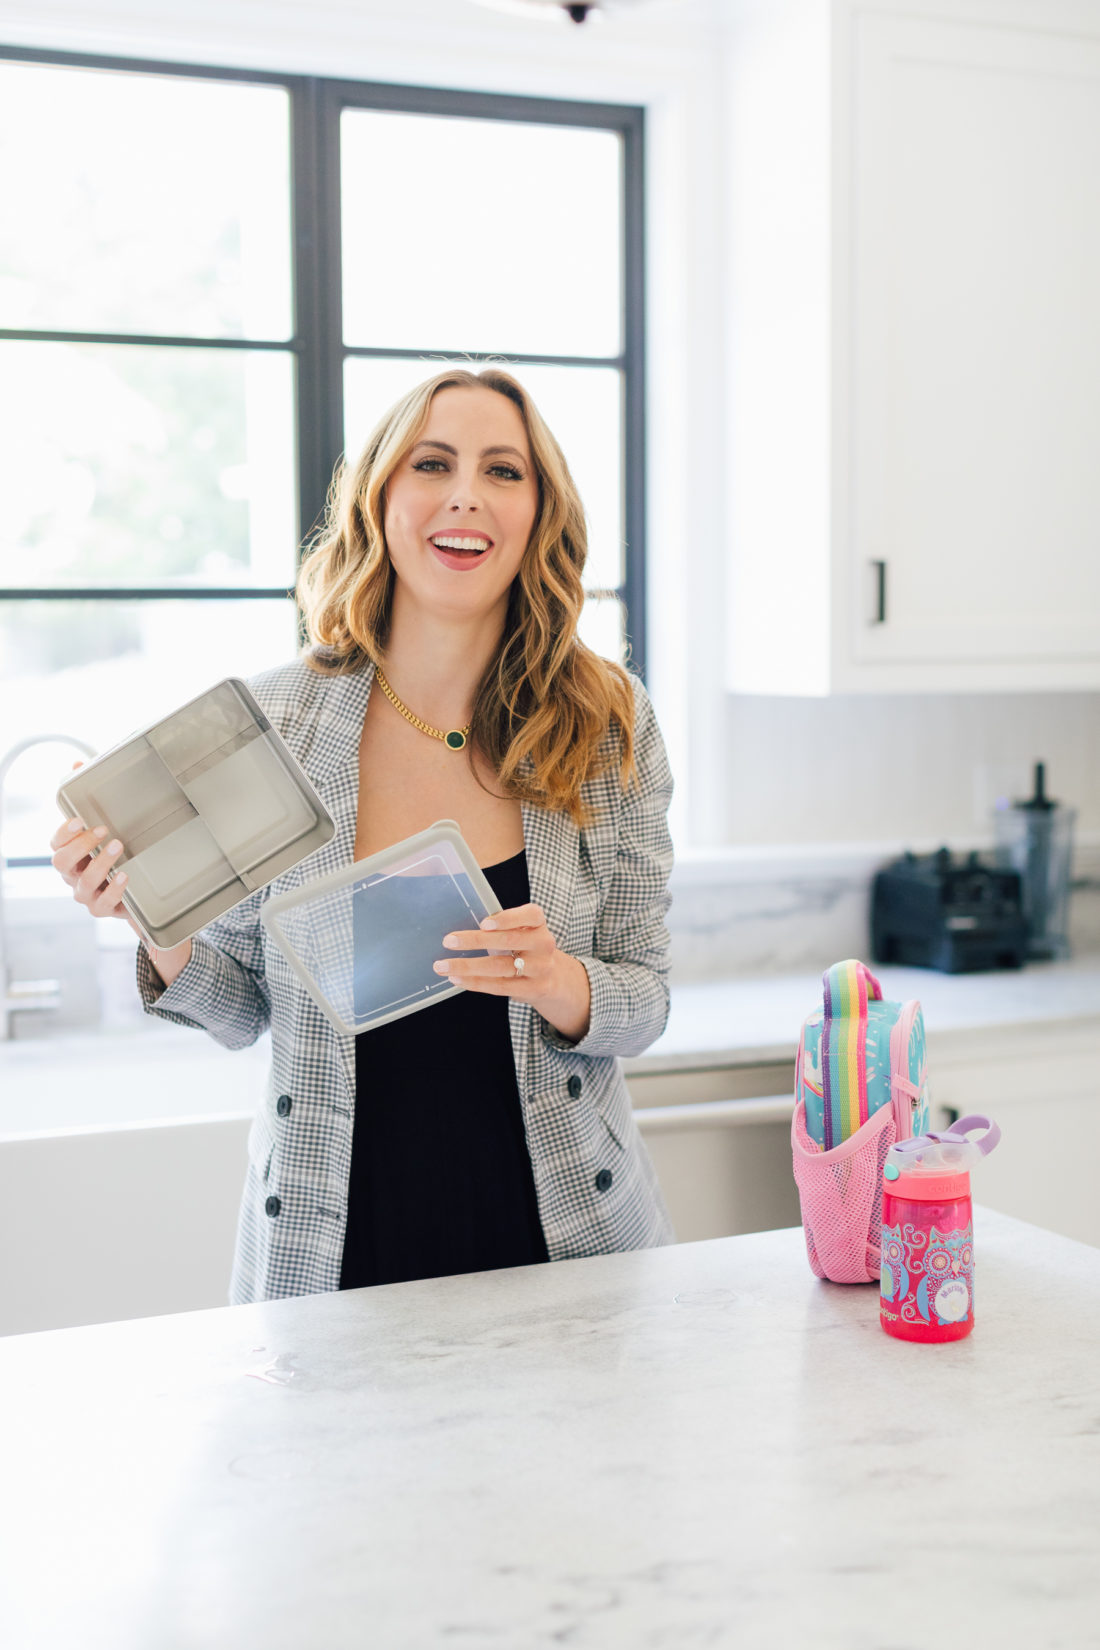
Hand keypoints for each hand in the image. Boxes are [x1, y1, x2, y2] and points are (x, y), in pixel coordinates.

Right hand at [49, 762, 191, 984]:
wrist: (137, 891)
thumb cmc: (116, 853)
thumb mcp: (107, 822)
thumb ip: (91, 795)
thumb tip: (78, 764)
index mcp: (70, 854)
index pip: (55, 843)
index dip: (63, 832)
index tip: (78, 819)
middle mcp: (73, 875)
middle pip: (61, 863)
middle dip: (80, 845)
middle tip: (103, 830)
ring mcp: (87, 894)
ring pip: (83, 883)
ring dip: (99, 863)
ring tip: (118, 846)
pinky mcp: (104, 909)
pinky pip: (102, 904)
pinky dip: (113, 890)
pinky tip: (125, 876)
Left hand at [433, 902, 591, 1042]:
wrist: (554, 977)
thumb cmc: (525, 948)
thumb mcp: (520, 931)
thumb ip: (499, 928)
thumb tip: (459, 932)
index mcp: (538, 923)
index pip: (530, 915)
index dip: (506, 918)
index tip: (483, 923)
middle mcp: (544, 944)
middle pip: (509, 941)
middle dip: (475, 941)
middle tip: (449, 941)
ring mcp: (541, 968)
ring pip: (501, 966)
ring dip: (468, 966)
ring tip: (444, 966)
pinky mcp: (534, 989)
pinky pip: (500, 986)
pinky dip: (475, 982)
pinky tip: (458, 979)